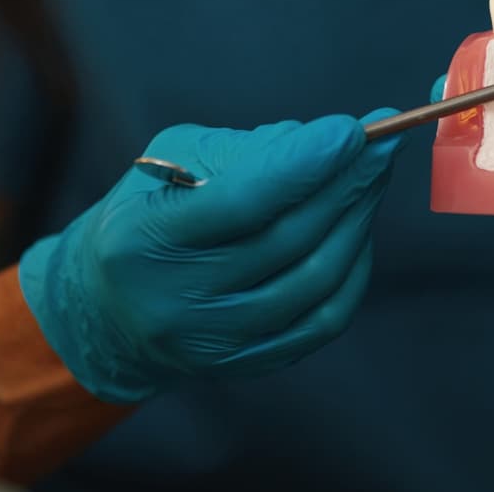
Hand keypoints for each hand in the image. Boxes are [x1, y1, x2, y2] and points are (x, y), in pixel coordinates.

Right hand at [18, 111, 403, 402]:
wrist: (109, 307)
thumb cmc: (150, 212)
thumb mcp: (170, 160)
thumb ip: (242, 150)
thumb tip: (321, 142)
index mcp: (145, 239)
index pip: (240, 202)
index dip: (304, 165)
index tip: (352, 130)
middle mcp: (177, 299)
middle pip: (288, 240)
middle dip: (346, 183)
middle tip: (384, 142)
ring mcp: (215, 339)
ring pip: (315, 280)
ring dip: (357, 221)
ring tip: (373, 177)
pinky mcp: (248, 363)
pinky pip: (324, 319)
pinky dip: (353, 270)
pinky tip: (358, 230)